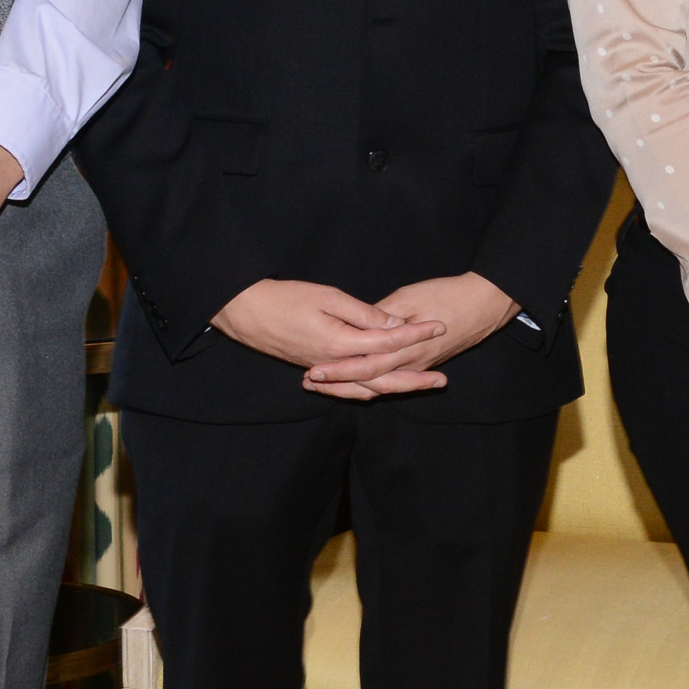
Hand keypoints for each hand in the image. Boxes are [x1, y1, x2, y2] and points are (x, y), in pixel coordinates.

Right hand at [215, 277, 446, 396]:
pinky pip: (349, 389)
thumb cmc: (286, 298)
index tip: (439, 327)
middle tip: (443, 380)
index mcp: (341, 344)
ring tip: (421, 387)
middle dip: (415, 378)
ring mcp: (325, 370)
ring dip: (396, 389)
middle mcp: (335, 365)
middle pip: (384, 378)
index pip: (388, 341)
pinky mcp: (317, 369)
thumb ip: (364, 313)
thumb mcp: (328, 297)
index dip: (416, 334)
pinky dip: (369, 391)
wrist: (245, 312)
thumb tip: (395, 322)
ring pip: (367, 389)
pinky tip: (381, 389)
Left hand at [296, 272, 516, 398]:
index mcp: (406, 349)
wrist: (486, 303)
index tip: (313, 372)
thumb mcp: (410, 297)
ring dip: (352, 387)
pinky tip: (357, 381)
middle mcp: (411, 364)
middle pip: (369, 382)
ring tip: (325, 385)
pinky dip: (371, 383)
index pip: (365, 366)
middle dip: (338, 385)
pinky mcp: (424, 363)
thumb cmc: (448, 295)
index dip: (338, 371)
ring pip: (381, 386)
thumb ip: (382, 315)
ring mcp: (419, 366)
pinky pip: (393, 380)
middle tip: (309, 383)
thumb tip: (357, 327)